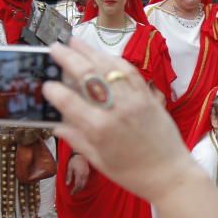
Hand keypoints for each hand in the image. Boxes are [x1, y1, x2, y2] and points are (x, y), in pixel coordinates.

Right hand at [44, 39, 197, 203]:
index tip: (45, 84)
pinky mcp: (149, 96)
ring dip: (90, 52)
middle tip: (54, 48)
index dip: (54, 91)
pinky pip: (130, 72)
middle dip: (68, 58)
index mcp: (99, 129)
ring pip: (109, 67)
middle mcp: (116, 110)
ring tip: (74, 41)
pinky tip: (103, 55)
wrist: (171, 175)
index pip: (69, 102)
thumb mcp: (99, 161)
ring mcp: (134, 100)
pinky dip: (114, 60)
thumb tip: (57, 126)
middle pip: (88, 76)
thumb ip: (77, 140)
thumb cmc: (133, 174)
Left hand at [66, 154, 89, 193]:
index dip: (74, 190)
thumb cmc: (74, 160)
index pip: (77, 185)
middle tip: (73, 193)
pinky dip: (83, 184)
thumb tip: (67, 184)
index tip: (71, 193)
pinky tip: (80, 185)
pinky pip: (86, 181)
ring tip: (76, 190)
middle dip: (77, 190)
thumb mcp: (69, 168)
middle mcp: (84, 175)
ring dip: (80, 188)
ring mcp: (87, 174)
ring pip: (85, 184)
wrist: (81, 155)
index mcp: (79, 174)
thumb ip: (69, 176)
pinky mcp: (88, 173)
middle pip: (82, 185)